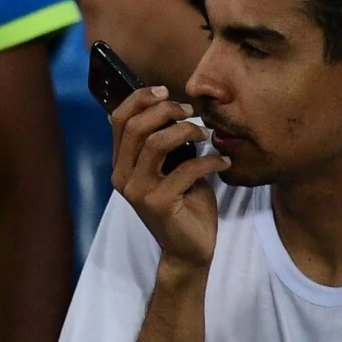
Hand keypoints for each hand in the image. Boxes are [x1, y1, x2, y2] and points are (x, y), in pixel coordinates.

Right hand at [106, 86, 224, 277]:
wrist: (190, 250)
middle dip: (166, 110)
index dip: (140, 99)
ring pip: (156, 143)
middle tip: (191, 112)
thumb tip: (171, 107)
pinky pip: (185, 169)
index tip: (166, 90)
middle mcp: (122, 176)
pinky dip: (209, 161)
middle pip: (135, 126)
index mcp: (121, 164)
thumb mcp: (172, 168)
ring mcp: (137, 191)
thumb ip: (164, 143)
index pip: (118, 119)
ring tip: (206, 135)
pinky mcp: (158, 203)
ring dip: (186, 131)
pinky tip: (223, 163)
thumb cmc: (185, 205)